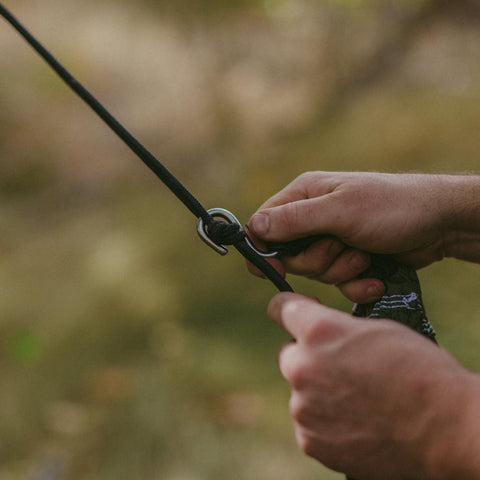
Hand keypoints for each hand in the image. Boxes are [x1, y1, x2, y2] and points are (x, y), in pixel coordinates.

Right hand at [247, 172, 453, 302]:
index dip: (265, 248)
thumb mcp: (340, 211)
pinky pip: (338, 283)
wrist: (439, 224)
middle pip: (290, 255)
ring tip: (365, 254)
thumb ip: (295, 220)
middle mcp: (314, 217)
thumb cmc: (391, 207)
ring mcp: (332, 239)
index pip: (264, 224)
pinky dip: (356, 284)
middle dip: (318, 259)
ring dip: (342, 270)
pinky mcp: (350, 259)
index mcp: (304, 196)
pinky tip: (374, 276)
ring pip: (315, 272)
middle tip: (341, 245)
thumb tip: (254, 227)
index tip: (275, 266)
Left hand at [269, 293, 479, 479]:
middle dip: (309, 357)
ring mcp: (303, 406)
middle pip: (290, 354)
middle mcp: (302, 366)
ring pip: (300, 390)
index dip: (286, 307)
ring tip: (358, 399)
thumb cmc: (418, 370)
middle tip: (342, 367)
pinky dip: (325, 420)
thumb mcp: (376, 329)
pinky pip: (309, 422)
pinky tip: (356, 421)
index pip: (281, 307)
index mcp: (318, 331)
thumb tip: (316, 333)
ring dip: (318, 391)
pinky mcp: (310, 440)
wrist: (446, 427)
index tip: (290, 312)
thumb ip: (336, 328)